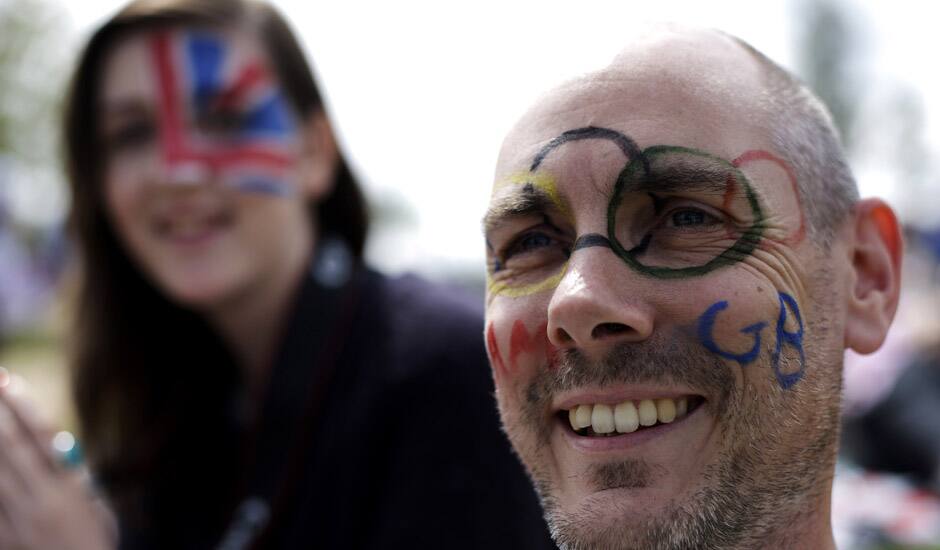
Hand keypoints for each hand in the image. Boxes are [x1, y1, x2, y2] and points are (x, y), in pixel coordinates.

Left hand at [0, 368, 116, 549]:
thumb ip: (78, 479)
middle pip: (11, 446)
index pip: (41, 435)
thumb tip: (58, 451)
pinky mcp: (3, 538)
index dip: (22, 405)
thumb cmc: (95, 544)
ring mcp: (17, 520)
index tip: (8, 380)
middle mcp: (40, 499)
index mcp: (68, 487)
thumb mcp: (98, 508)